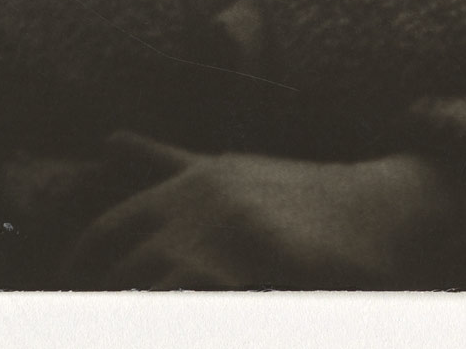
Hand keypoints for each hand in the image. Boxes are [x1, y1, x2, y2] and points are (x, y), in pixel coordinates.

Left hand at [65, 133, 465, 288]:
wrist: (384, 205)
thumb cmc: (300, 194)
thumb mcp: (229, 170)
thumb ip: (165, 163)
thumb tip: (107, 142)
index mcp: (189, 187)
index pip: (103, 237)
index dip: (81, 275)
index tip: (80, 303)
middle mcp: (204, 210)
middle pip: (125, 278)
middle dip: (110, 310)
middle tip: (100, 323)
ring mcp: (237, 244)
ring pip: (160, 299)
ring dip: (151, 313)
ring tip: (160, 316)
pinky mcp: (272, 275)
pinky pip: (205, 305)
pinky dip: (192, 313)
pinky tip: (215, 306)